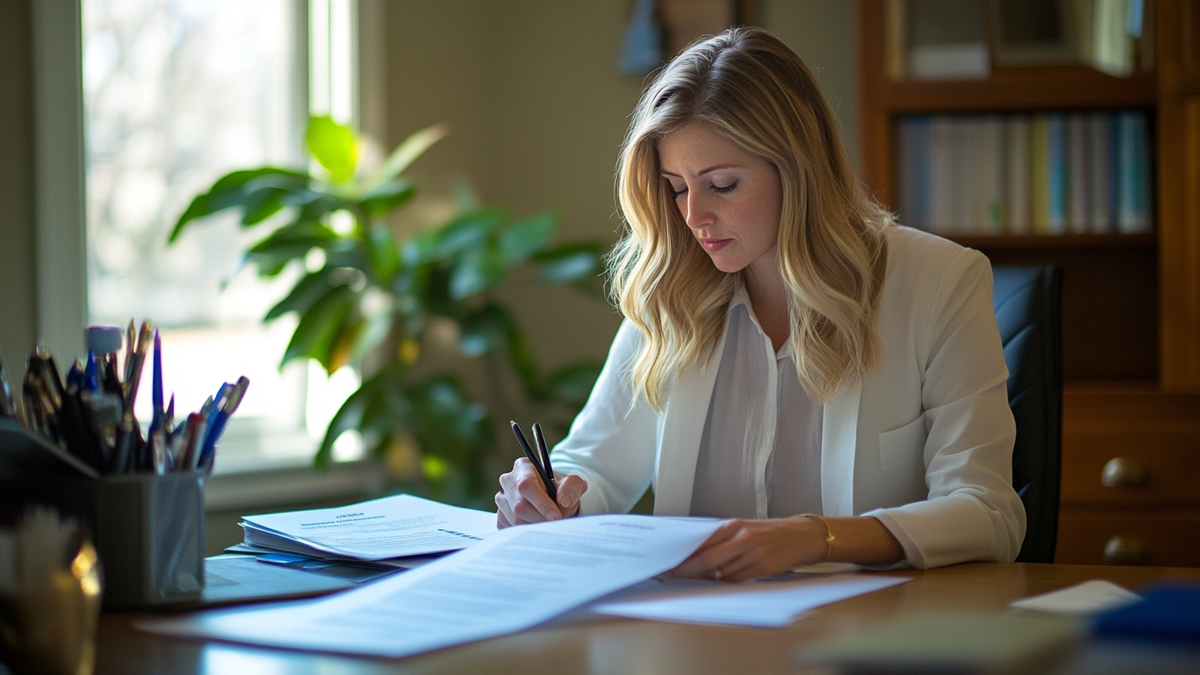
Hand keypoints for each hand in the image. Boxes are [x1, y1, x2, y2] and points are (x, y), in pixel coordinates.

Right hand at [495, 458, 587, 527]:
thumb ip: (572, 488)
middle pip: (519, 506)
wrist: (555, 500)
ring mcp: (501, 499)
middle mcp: (508, 480)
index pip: (526, 485)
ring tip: (548, 521)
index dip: (541, 502)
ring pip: (515, 520)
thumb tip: (564, 502)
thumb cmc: (562, 489)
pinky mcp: (500, 516)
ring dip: (535, 525)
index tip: (556, 516)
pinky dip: (526, 531)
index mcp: (523, 466)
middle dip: (540, 518)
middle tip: (556, 522)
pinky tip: (537, 524)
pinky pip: (510, 529)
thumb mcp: (573, 484)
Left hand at [669, 516, 827, 582]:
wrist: (800, 535)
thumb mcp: (743, 529)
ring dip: (709, 579)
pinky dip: (727, 583)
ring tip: (701, 580)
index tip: (669, 563)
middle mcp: (741, 538)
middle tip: (672, 576)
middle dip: (686, 570)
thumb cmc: (769, 533)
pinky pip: (737, 580)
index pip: (701, 543)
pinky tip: (723, 582)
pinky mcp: (762, 567)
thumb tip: (695, 555)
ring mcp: (752, 553)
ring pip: (721, 573)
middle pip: (706, 560)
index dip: (683, 556)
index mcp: (733, 526)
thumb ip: (721, 540)